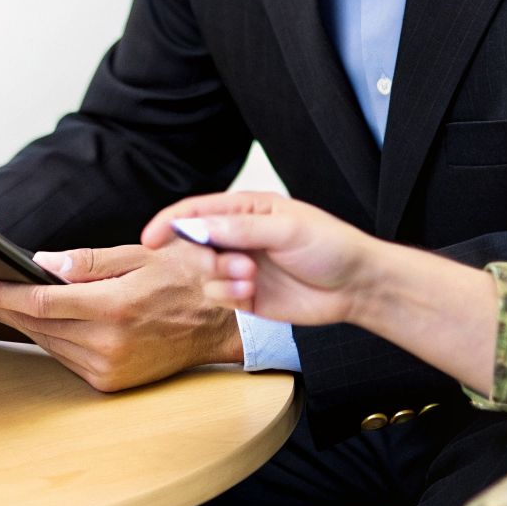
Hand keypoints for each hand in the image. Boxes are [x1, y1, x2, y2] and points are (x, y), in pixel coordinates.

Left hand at [0, 243, 242, 391]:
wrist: (220, 324)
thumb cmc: (184, 279)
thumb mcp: (141, 255)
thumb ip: (89, 262)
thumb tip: (41, 264)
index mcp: (116, 307)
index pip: (41, 303)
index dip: (1, 295)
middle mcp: (110, 344)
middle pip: (38, 326)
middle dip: (5, 308)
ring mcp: (110, 368)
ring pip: (49, 344)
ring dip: (25, 325)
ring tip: (4, 302)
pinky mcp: (111, 383)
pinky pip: (66, 358)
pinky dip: (51, 340)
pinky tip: (42, 323)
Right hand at [139, 192, 378, 325]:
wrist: (356, 286)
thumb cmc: (329, 245)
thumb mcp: (287, 230)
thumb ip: (240, 228)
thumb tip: (197, 226)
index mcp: (245, 209)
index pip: (195, 211)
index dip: (168, 222)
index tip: (150, 239)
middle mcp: (237, 236)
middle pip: (192, 244)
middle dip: (202, 257)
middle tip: (232, 265)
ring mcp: (239, 266)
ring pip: (202, 273)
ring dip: (219, 278)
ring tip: (250, 279)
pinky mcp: (245, 296)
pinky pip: (217, 295)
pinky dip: (227, 295)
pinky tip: (250, 293)